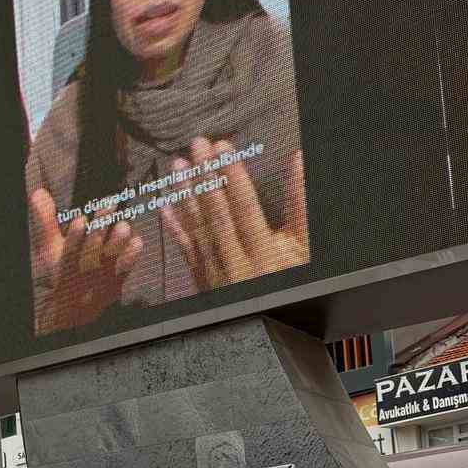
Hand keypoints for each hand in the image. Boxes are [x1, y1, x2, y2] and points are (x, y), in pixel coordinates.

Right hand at [29, 188, 142, 333]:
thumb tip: (38, 192)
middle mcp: (84, 267)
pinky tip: (135, 240)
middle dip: (101, 223)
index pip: (69, 247)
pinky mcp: (116, 281)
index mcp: (66, 259)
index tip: (81, 220)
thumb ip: (46, 220)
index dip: (76, 234)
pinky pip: (127, 265)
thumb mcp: (50, 249)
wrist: (76, 306)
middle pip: (94, 244)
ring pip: (112, 254)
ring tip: (123, 225)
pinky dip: (132, 252)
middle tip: (109, 203)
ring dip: (118, 238)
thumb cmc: (64, 270)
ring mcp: (101, 275)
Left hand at [162, 141, 307, 289]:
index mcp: (264, 253)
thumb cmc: (289, 275)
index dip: (233, 176)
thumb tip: (298, 160)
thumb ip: (299, 204)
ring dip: (185, 195)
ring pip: (197, 228)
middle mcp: (236, 262)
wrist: (267, 321)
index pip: (245, 207)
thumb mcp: (302, 245)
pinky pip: (185, 249)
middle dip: (206, 177)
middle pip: (217, 214)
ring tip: (178, 165)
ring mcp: (215, 271)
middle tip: (197, 146)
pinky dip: (174, 226)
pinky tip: (164, 204)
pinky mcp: (201, 277)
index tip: (223, 148)